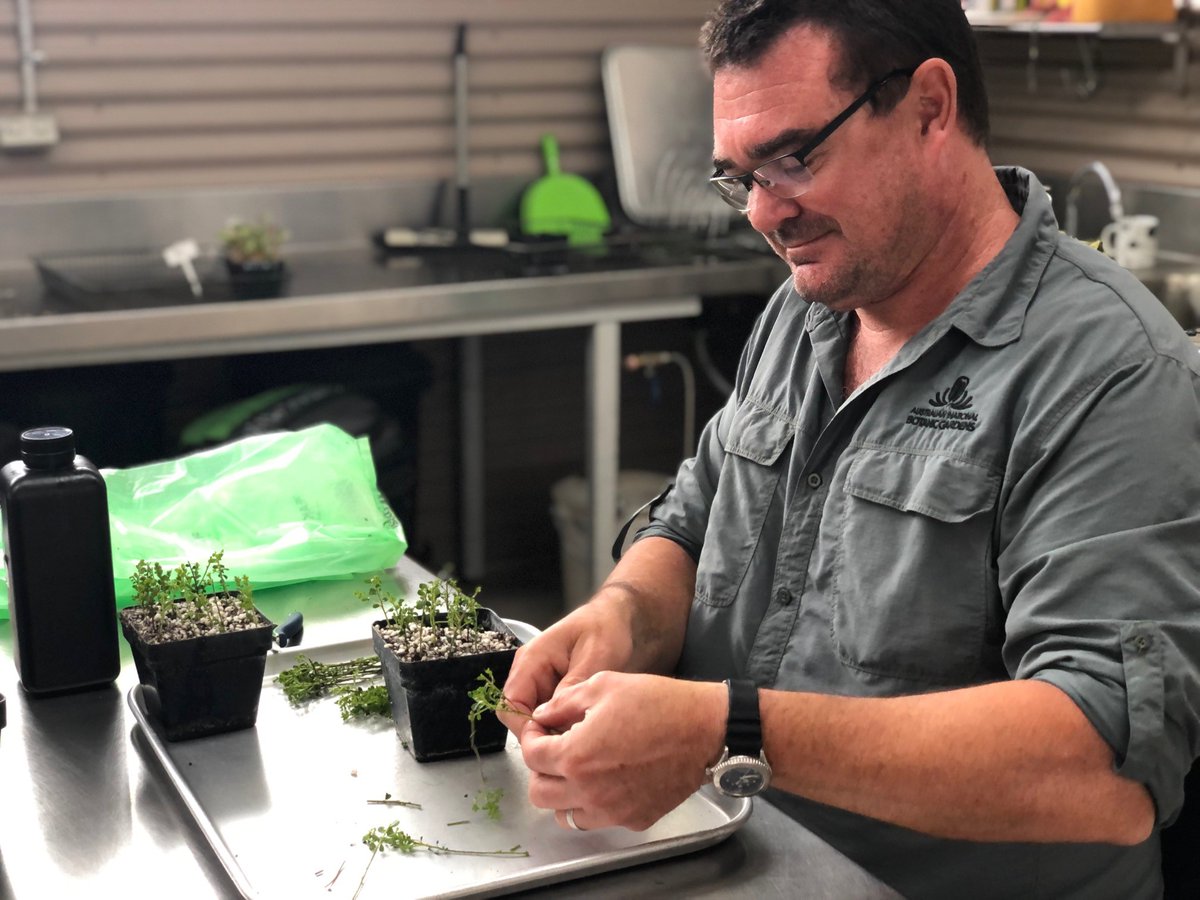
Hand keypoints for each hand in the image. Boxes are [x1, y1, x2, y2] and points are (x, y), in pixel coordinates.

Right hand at [499, 600, 636, 739]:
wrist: (616, 620)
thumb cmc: (605, 630)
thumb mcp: (595, 657)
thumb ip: (573, 686)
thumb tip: (555, 718)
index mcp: (532, 659)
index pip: (510, 701)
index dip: (524, 727)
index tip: (549, 745)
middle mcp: (528, 671)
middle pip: (516, 714)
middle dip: (539, 734)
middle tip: (568, 747)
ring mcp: (538, 682)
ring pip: (531, 718)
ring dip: (550, 732)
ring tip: (577, 740)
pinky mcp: (550, 691)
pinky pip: (546, 715)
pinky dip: (559, 726)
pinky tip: (580, 732)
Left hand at [519, 672, 725, 830]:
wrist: (704, 728)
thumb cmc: (657, 702)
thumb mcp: (602, 686)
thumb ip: (563, 703)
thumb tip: (542, 716)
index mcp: (575, 756)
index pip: (531, 757)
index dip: (530, 737)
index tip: (539, 728)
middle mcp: (588, 791)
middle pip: (540, 793)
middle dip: (540, 769)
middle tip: (555, 749)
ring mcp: (612, 811)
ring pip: (566, 815)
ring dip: (563, 793)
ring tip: (579, 768)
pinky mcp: (635, 819)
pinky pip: (599, 820)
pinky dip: (594, 804)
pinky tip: (608, 780)